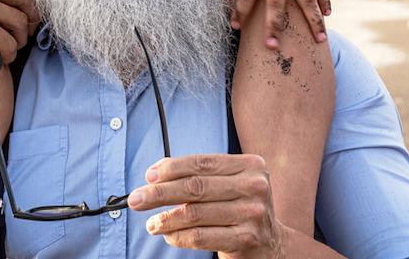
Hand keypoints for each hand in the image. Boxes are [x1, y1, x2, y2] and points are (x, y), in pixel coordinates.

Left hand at [128, 154, 289, 258]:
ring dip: (165, 219)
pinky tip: (168, 235)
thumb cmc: (241, 210)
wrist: (272, 245)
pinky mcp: (247, 239)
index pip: (202, 163)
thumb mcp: (229, 186)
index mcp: (251, 165)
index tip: (148, 177)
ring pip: (195, 213)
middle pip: (195, 187)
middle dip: (159, 193)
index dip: (171, 168)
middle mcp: (255, 186)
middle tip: (136, 199)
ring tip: (150, 223)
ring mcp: (253, 213)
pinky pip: (201, 236)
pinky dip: (179, 236)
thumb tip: (155, 173)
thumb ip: (199, 175)